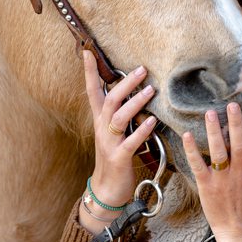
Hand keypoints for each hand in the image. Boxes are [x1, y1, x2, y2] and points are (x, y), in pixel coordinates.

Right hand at [83, 51, 156, 210]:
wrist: (108, 189)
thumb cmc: (115, 157)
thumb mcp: (115, 132)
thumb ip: (122, 113)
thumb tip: (136, 92)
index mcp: (100, 120)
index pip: (92, 91)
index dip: (89, 72)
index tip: (88, 52)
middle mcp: (102, 129)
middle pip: (110, 100)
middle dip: (125, 83)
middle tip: (142, 69)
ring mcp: (109, 144)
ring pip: (119, 118)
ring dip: (135, 103)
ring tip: (151, 91)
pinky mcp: (119, 158)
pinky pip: (130, 142)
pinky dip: (141, 131)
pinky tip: (153, 122)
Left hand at [182, 101, 241, 241]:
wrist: (239, 228)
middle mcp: (241, 171)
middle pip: (239, 144)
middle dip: (236, 123)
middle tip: (232, 104)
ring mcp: (223, 179)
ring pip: (219, 152)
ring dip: (214, 132)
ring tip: (210, 113)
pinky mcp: (207, 186)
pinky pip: (199, 166)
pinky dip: (192, 151)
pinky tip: (187, 135)